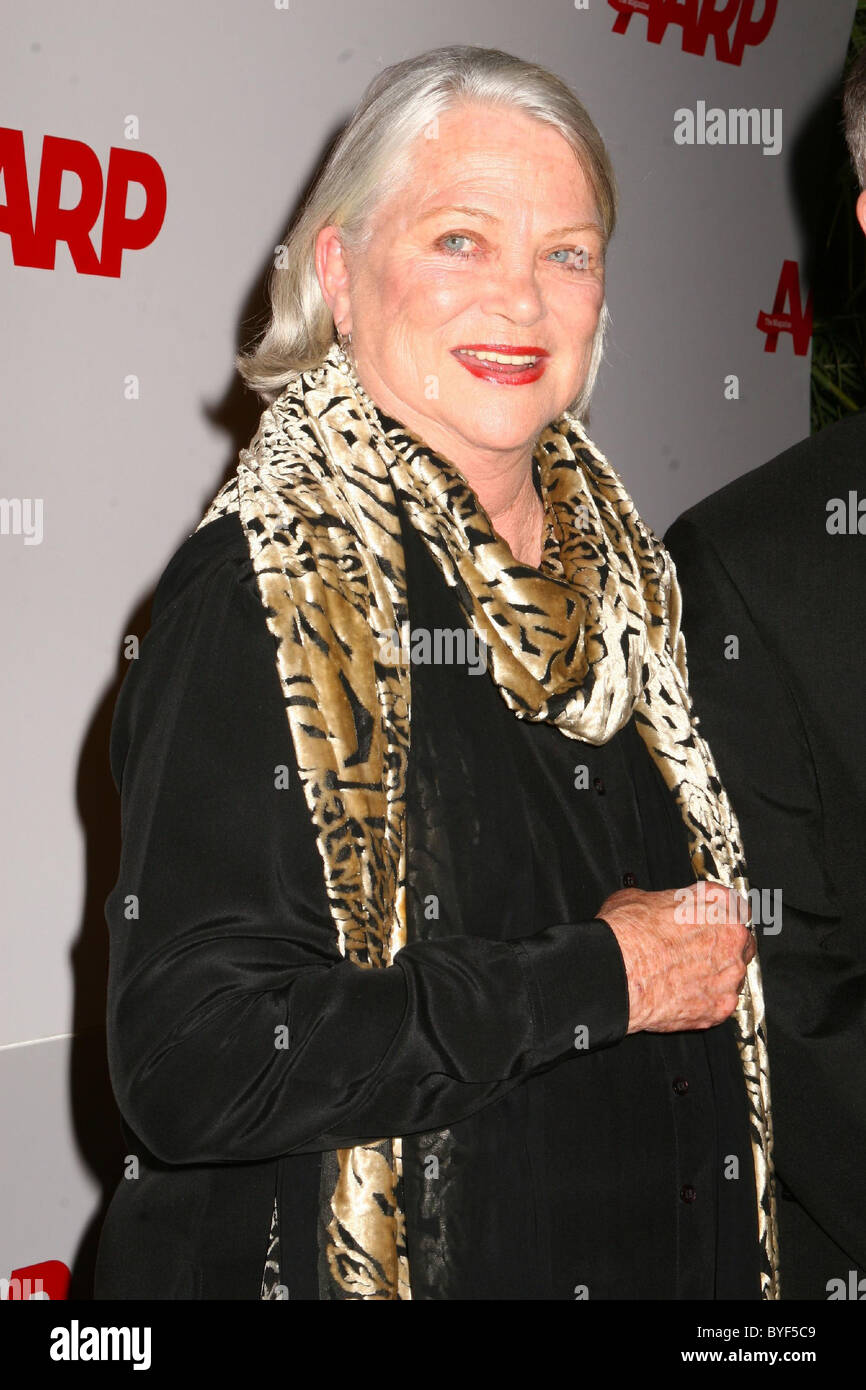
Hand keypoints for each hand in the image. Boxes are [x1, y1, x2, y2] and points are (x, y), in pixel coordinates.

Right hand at [596, 881, 754, 1034]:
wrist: (616, 973)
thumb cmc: (626, 936)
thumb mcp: (640, 898)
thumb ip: (666, 903)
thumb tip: (657, 908)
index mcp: (716, 903)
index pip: (734, 905)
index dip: (719, 915)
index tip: (711, 922)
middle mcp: (731, 937)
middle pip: (742, 941)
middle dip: (723, 947)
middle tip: (696, 952)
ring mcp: (729, 975)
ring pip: (733, 975)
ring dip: (716, 975)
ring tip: (685, 978)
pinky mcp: (720, 1007)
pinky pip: (721, 1003)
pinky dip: (706, 1001)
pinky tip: (682, 996)